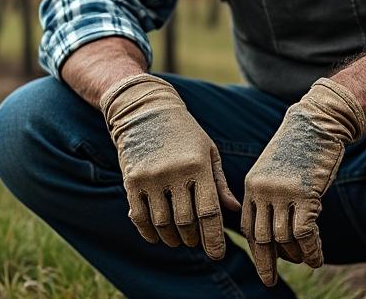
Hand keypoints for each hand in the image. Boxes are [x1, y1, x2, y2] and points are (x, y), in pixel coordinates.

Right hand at [100, 73, 240, 258]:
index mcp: (198, 166)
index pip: (209, 212)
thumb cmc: (184, 132)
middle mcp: (174, 173)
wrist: (144, 110)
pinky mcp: (132, 181)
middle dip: (193, 239)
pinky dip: (149, 232)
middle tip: (196, 243)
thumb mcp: (208, 151)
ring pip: (163, 223)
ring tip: (179, 240)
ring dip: (172, 238)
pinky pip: (140, 217)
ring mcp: (151, 178)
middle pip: (186, 222)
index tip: (218, 255)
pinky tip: (157, 237)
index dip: (214, 238)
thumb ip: (219, 182)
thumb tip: (233, 211)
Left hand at [242, 78, 365, 286]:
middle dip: (265, 262)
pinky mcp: (304, 195)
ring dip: (294, 255)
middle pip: (260, 237)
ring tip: (304, 262)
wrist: (316, 123)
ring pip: (283, 238)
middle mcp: (262, 191)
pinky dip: (311, 250)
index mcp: (251, 186)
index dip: (256, 246)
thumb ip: (268, 194)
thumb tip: (272, 225)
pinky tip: (316, 259)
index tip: (263, 261)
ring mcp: (282, 193)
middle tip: (268, 280)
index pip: (247, 225)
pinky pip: (305, 233)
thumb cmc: (298, 147)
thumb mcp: (274, 170)